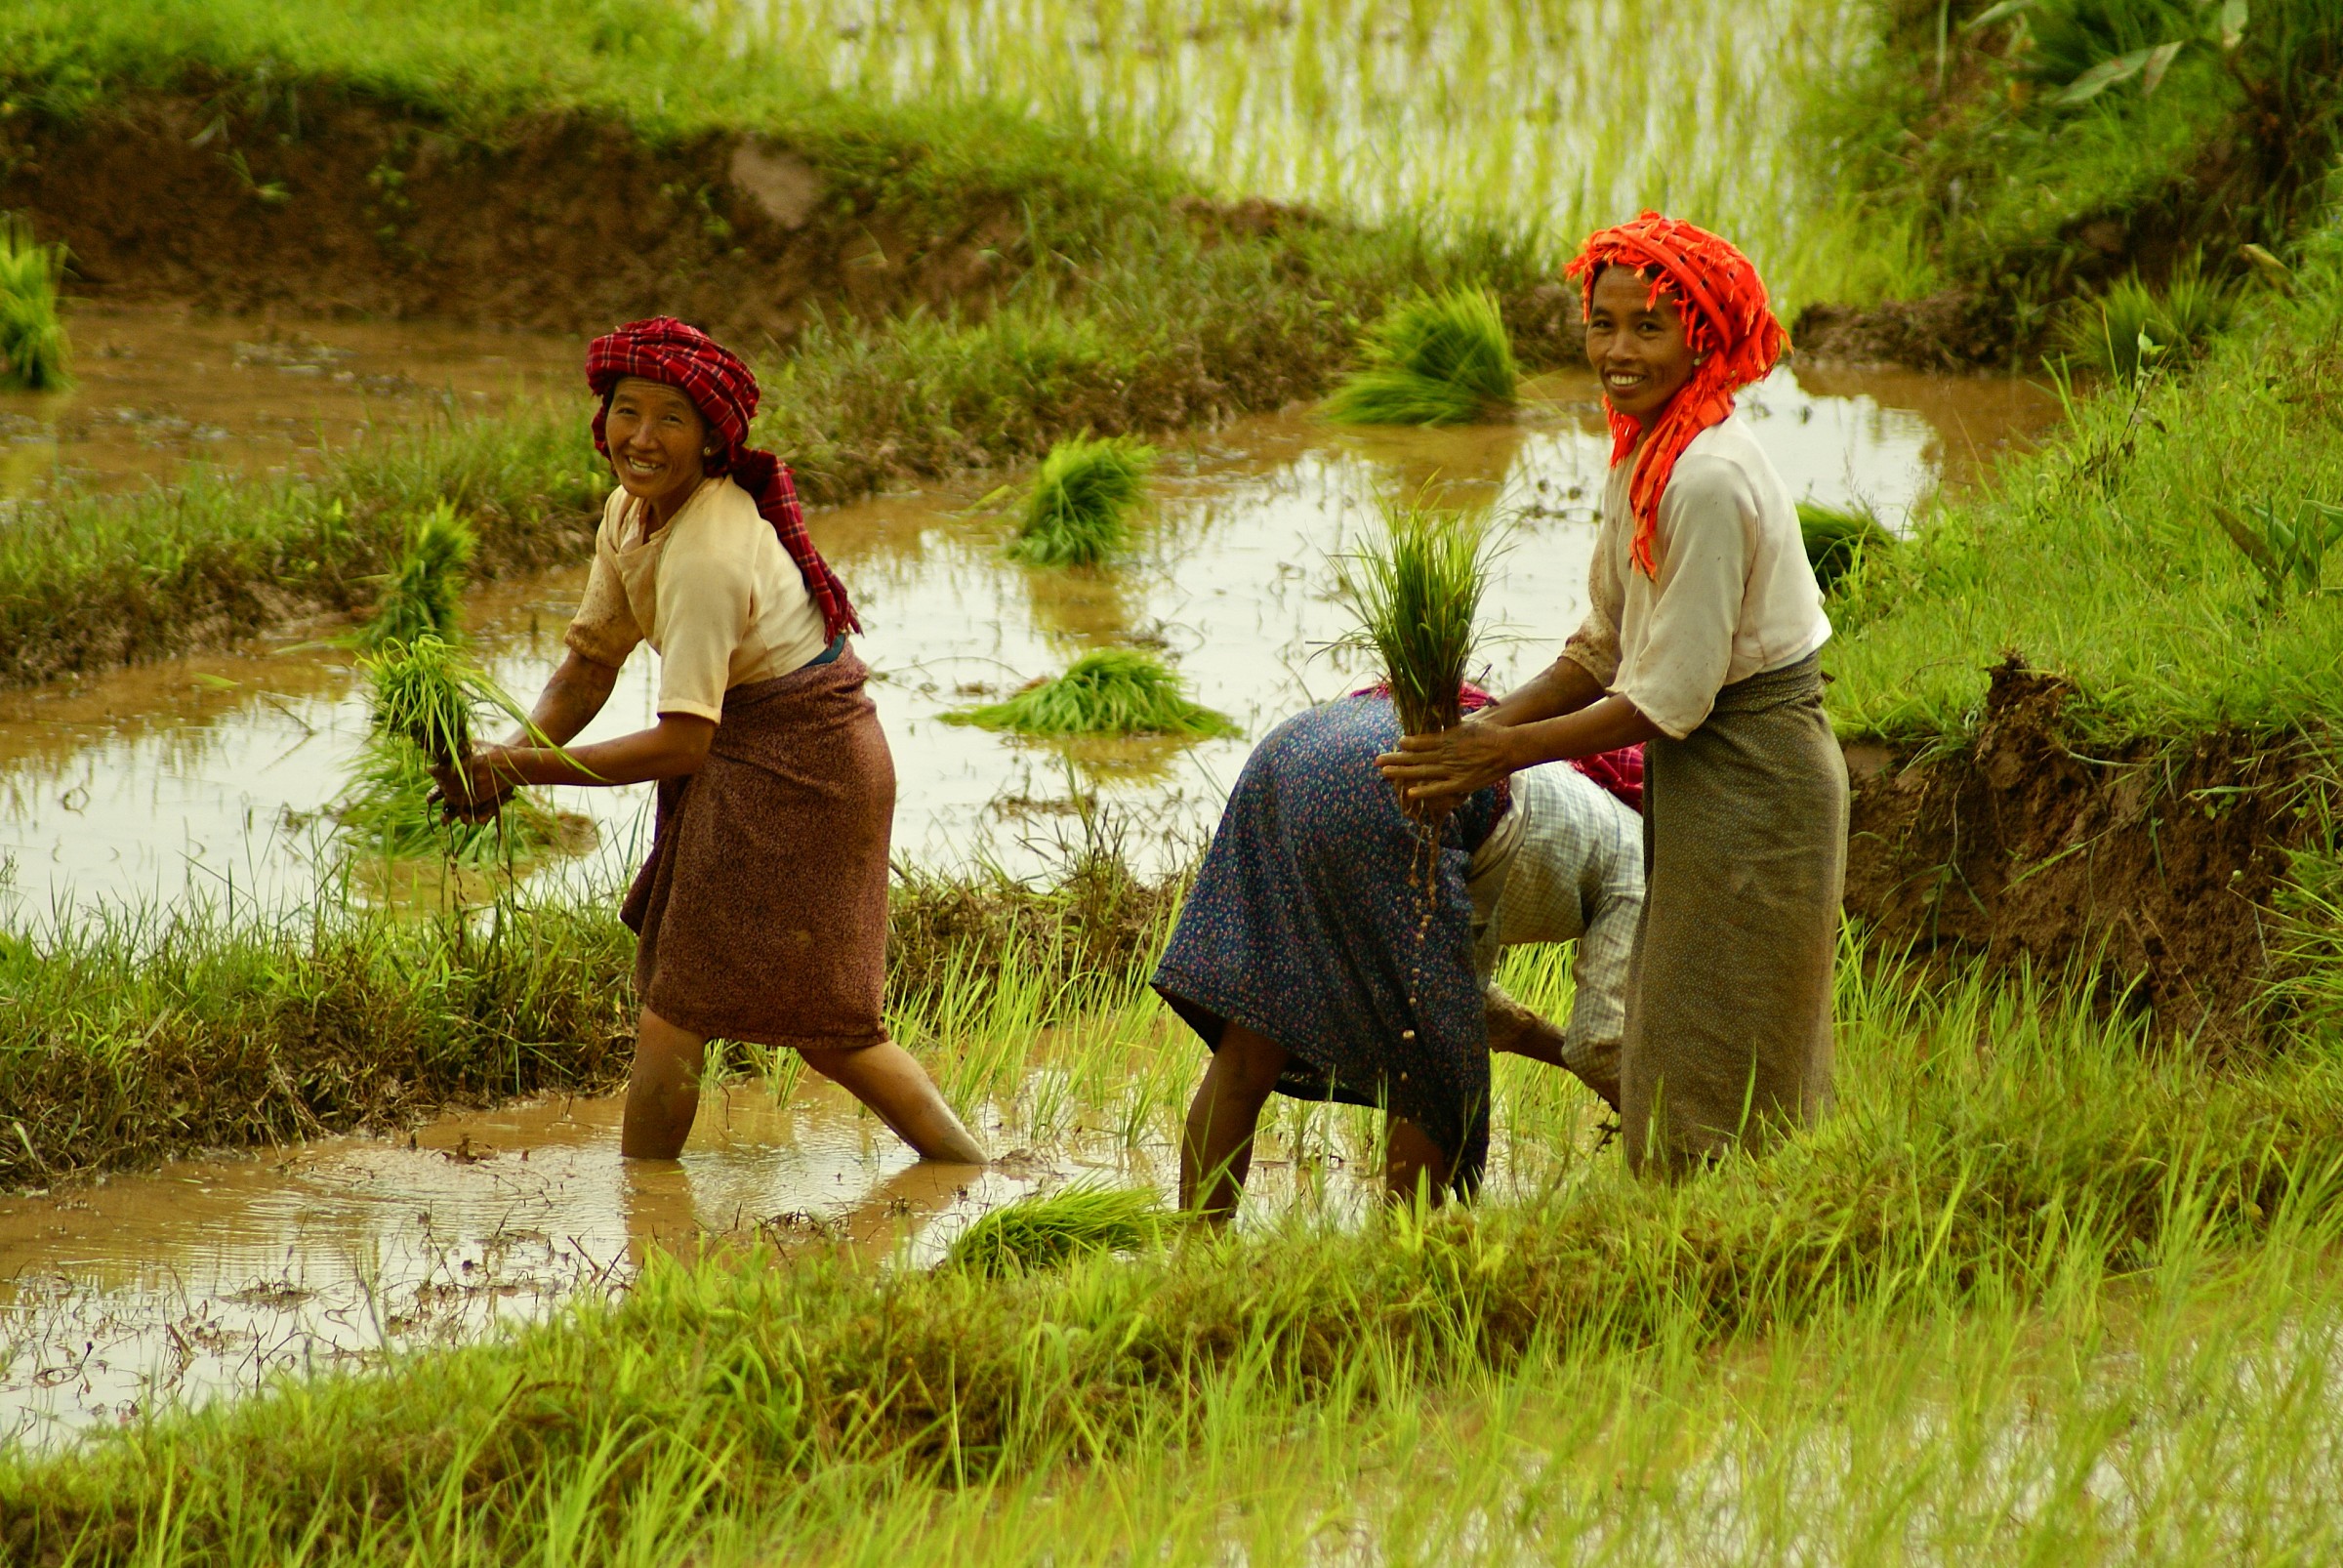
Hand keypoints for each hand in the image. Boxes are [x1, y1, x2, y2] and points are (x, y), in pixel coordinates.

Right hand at [429, 748, 518, 823]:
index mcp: (452, 780)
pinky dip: (482, 817)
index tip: (429, 801)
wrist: (509, 758)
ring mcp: (475, 799)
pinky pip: (485, 815)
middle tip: (443, 820)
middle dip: (446, 815)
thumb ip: (450, 761)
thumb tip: (429, 769)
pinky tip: (479, 819)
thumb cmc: (486, 751)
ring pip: (466, 813)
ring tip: (464, 820)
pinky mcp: (490, 804)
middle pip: (450, 807)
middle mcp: (462, 793)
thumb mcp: (469, 753)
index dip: (433, 797)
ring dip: (463, 818)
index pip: (438, 792)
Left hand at [1375, 716, 1517, 804]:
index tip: (1395, 744)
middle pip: (1415, 757)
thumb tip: (1440, 717)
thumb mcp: (1468, 725)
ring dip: (1402, 772)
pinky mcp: (1461, 783)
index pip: (1420, 742)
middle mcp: (1445, 753)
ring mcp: (1451, 768)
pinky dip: (1424, 791)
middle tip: (1376, 760)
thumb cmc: (1491, 734)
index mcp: (1446, 738)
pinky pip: (1438, 788)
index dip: (1407, 744)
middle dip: (1395, 759)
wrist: (1508, 748)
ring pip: (1421, 771)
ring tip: (1385, 773)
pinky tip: (1409, 792)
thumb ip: (1451, 725)